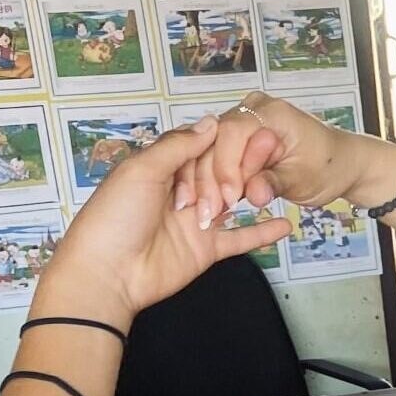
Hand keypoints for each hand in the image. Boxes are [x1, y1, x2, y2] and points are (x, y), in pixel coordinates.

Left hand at [29, 116, 291, 326]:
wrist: (108, 272)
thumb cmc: (115, 216)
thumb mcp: (142, 170)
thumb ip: (178, 147)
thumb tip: (211, 123)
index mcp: (158, 169)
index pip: (196, 148)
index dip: (217, 144)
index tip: (244, 135)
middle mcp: (178, 192)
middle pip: (215, 173)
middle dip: (233, 170)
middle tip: (252, 168)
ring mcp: (195, 221)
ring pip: (230, 202)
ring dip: (248, 193)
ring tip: (271, 184)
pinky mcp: (206, 249)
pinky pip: (239, 239)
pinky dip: (262, 233)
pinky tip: (286, 225)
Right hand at [172, 91, 395, 232]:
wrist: (340, 163)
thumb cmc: (327, 167)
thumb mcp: (303, 179)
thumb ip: (275, 183)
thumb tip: (253, 194)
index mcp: (271, 112)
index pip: (233, 132)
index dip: (226, 166)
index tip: (229, 197)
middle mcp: (251, 109)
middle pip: (215, 140)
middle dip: (211, 178)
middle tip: (209, 212)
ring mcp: (241, 121)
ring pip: (210, 149)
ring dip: (207, 181)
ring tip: (207, 213)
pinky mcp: (237, 138)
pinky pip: (215, 156)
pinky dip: (212, 180)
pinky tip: (209, 204)